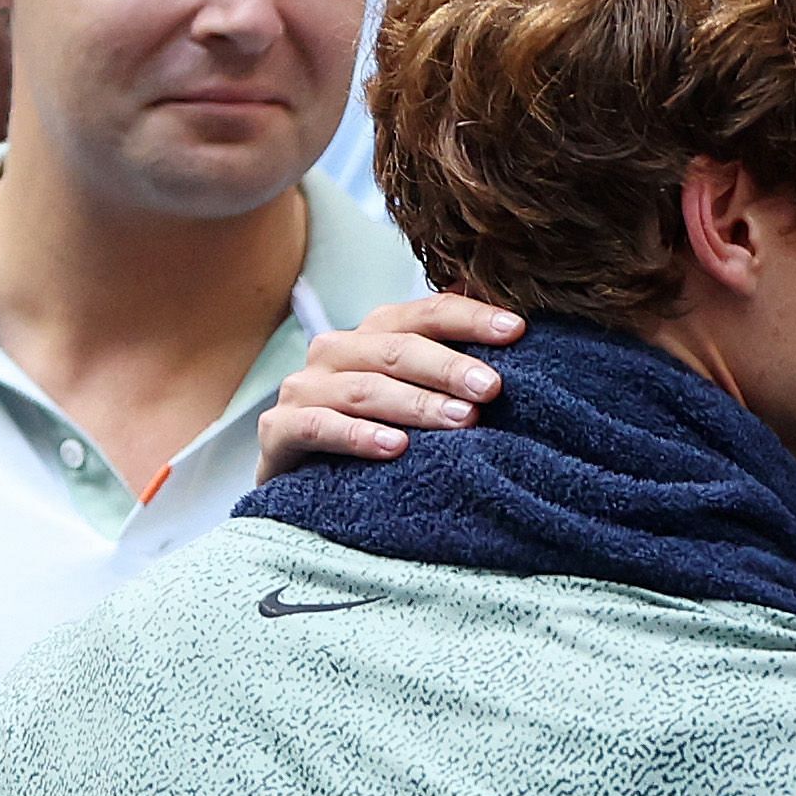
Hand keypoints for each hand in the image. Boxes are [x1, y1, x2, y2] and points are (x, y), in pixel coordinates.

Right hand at [255, 294, 524, 483]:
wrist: (309, 482)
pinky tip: (395, 447)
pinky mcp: (278, 431)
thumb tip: (517, 320)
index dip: (472, 318)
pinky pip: (317, 427)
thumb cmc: (381, 429)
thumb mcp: (421, 391)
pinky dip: (357, 435)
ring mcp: (304, 389)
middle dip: (449, 367)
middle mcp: (336, 351)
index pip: (427, 313)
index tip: (517, 330)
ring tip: (462, 420)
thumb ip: (457, 355)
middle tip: (492, 389)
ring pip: (365, 388)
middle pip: (398, 349)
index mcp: (375, 332)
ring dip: (416, 404)